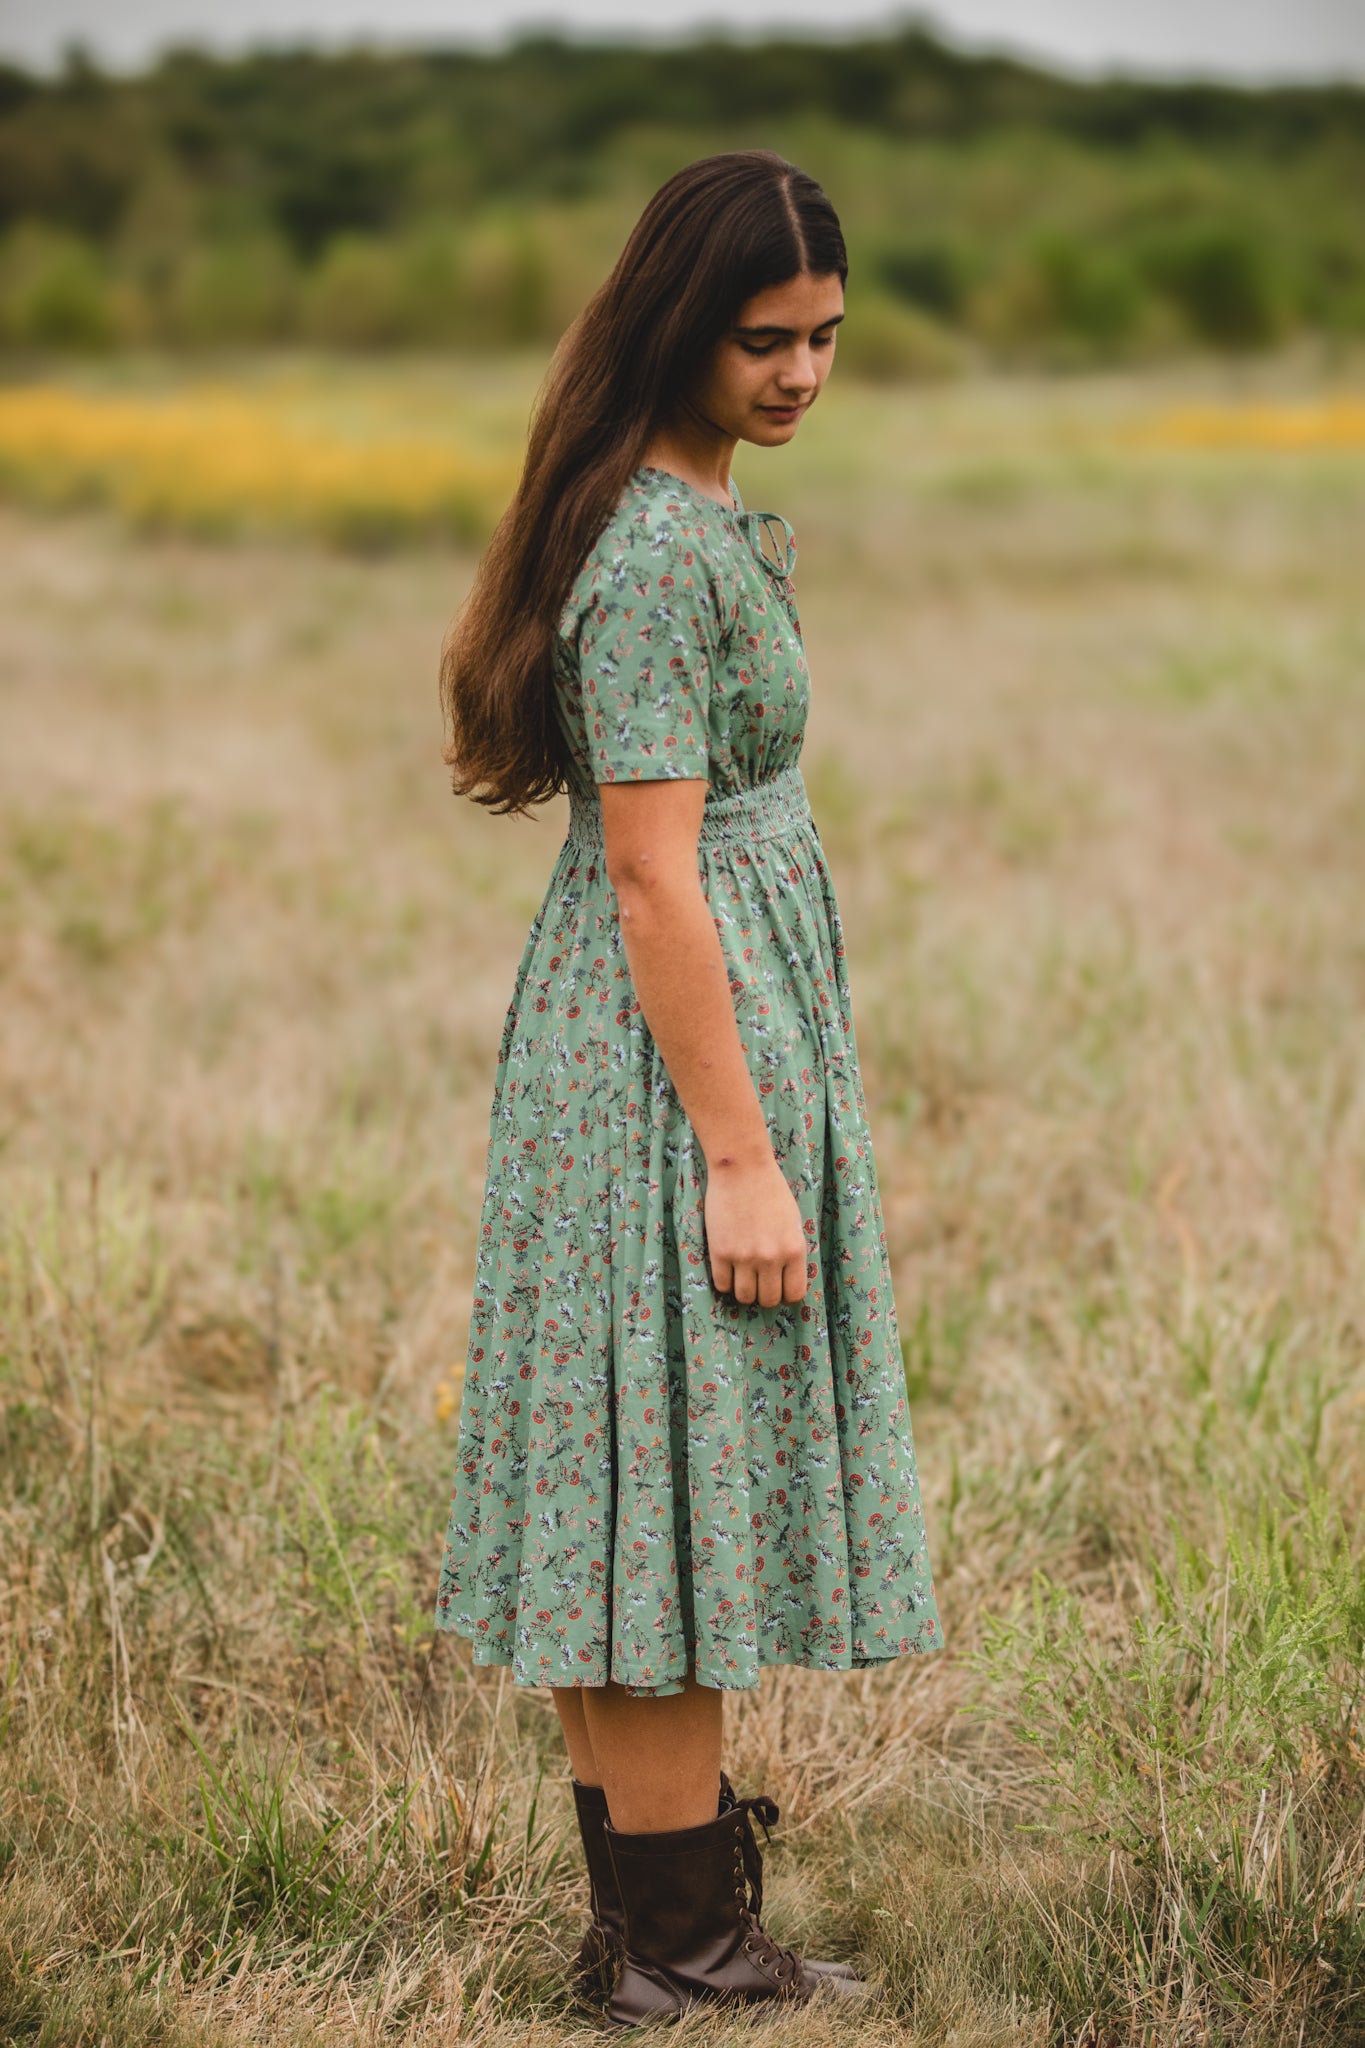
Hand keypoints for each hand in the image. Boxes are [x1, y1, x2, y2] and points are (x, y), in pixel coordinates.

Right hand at [703, 1155, 808, 1306]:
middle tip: (759, 1282)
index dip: (786, 1294)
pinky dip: (725, 1282)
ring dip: (744, 1292)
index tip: (779, 1287)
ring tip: (742, 1278)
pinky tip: (727, 1269)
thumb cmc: (770, 1190)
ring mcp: (744, 1257)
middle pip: (769, 1300)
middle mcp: (771, 1258)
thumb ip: (791, 1251)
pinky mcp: (720, 1252)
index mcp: (794, 1250)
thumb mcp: (792, 1222)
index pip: (794, 1293)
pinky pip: (722, 1285)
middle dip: (765, 1295)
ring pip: (745, 1297)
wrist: (742, 1167)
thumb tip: (786, 1279)